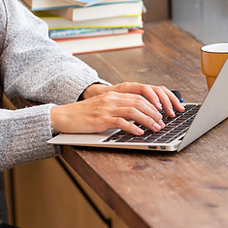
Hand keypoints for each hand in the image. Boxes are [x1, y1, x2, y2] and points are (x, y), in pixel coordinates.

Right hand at [50, 83, 183, 136]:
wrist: (64, 116)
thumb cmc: (83, 115)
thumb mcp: (102, 108)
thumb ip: (117, 110)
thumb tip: (136, 119)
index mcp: (113, 95)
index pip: (138, 96)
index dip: (152, 104)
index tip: (162, 113)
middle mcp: (111, 99)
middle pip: (139, 102)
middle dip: (154, 112)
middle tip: (162, 122)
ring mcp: (106, 108)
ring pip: (133, 110)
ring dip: (148, 120)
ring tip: (156, 128)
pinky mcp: (101, 119)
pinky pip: (121, 122)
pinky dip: (132, 127)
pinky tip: (139, 133)